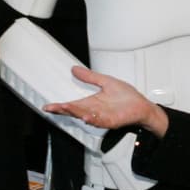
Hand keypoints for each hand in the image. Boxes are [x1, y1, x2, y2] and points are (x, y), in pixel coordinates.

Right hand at [43, 65, 169, 136]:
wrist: (142, 106)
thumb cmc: (126, 97)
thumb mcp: (105, 82)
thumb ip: (90, 77)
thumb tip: (74, 69)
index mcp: (91, 102)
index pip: (72, 105)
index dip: (60, 106)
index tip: (47, 106)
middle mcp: (94, 111)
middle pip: (75, 111)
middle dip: (63, 110)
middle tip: (52, 108)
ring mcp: (102, 117)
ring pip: (85, 116)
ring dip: (75, 113)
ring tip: (66, 108)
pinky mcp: (111, 121)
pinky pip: (100, 121)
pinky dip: (92, 119)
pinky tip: (86, 116)